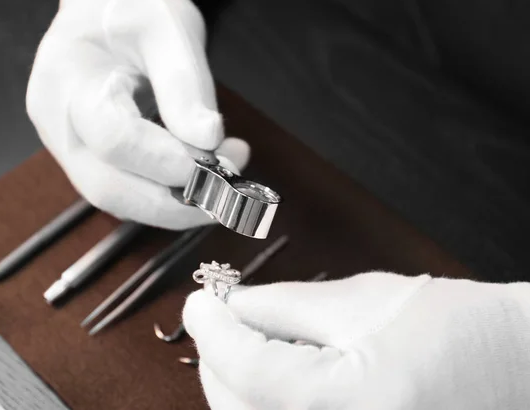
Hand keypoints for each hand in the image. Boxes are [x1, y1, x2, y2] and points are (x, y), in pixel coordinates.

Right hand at [26, 0, 248, 228]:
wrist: (103, 8)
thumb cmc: (132, 7)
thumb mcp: (169, 29)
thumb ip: (185, 83)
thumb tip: (207, 139)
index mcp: (68, 78)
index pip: (115, 139)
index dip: (168, 161)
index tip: (218, 162)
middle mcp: (55, 121)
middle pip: (109, 189)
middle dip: (175, 202)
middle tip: (228, 191)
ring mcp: (63, 144)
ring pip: (115, 199)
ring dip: (173, 203)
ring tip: (220, 177)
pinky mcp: (82, 157)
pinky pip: (121, 190)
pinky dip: (162, 193)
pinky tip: (195, 175)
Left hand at [183, 271, 529, 408]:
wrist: (514, 370)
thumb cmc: (453, 328)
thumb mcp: (360, 301)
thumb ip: (283, 305)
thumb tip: (231, 305)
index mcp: (340, 402)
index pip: (241, 365)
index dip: (211, 325)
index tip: (200, 300)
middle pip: (234, 406)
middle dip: (217, 356)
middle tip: (218, 314)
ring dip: (234, 383)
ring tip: (243, 341)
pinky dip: (261, 405)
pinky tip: (271, 375)